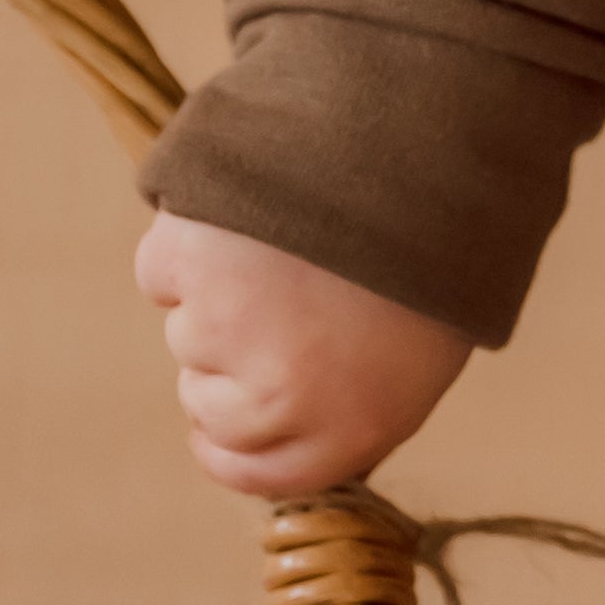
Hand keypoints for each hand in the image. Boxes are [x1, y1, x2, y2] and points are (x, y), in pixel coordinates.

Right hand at [131, 209, 473, 499]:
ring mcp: (223, 331)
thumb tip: (287, 425)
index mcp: (352, 427)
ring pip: (189, 330)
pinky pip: (166, 269)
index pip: (254, 474)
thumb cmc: (439, 236)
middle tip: (280, 295)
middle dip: (227, 361)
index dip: (233, 445)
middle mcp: (281, 398)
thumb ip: (350, 401)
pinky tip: (249, 212)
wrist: (427, 130)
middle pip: (208, 404)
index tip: (223, 417)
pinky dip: (192, 243)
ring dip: (220, 291)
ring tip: (287, 237)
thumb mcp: (422, 348)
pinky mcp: (183, 263)